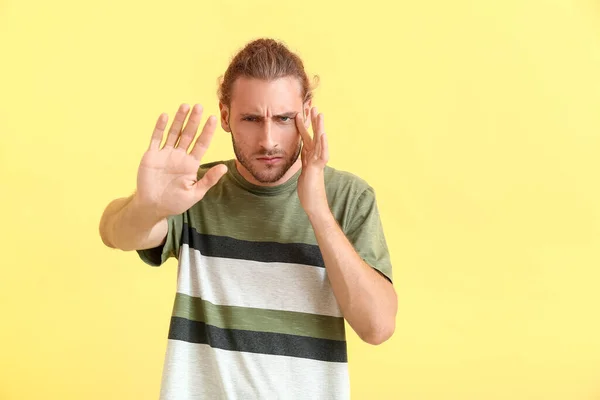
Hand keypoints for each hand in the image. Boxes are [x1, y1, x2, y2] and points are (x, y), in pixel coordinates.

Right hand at [135, 103, 226, 218]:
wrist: (152, 208)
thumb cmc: (175, 202)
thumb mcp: (195, 193)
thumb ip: (209, 180)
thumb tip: (224, 167)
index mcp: (191, 164)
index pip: (201, 144)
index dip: (207, 132)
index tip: (213, 119)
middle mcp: (179, 156)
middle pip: (188, 135)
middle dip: (194, 121)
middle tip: (200, 106)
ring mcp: (165, 154)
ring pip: (174, 133)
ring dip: (179, 120)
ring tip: (185, 106)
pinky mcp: (151, 156)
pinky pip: (156, 139)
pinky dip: (160, 127)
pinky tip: (165, 116)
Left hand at [295, 107, 329, 217]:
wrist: (314, 204)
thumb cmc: (308, 190)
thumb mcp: (304, 172)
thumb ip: (305, 161)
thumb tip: (304, 151)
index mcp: (310, 157)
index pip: (307, 137)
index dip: (305, 125)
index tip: (302, 112)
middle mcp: (315, 157)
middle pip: (314, 135)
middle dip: (313, 121)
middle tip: (313, 105)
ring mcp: (317, 162)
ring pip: (319, 141)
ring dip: (319, 127)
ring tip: (319, 114)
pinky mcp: (317, 169)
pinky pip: (321, 155)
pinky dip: (323, 144)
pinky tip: (323, 134)